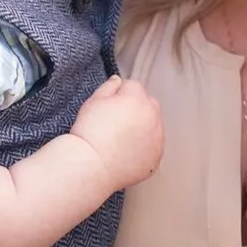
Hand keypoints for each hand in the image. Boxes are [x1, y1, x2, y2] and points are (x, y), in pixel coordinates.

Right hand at [70, 75, 163, 190]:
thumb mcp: (93, 102)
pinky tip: (127, 152)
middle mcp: (152, 115)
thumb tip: (118, 80)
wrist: (91, 165)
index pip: (132, 86)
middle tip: (115, 123)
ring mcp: (157, 137)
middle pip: (147, 104)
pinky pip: (153, 145)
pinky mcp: (156, 156)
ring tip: (121, 139)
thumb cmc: (90, 132)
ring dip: (142, 127)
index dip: (118, 94)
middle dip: (135, 108)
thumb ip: (109, 87)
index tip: (108, 107)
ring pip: (152, 124)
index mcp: (137, 98)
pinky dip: (145, 146)